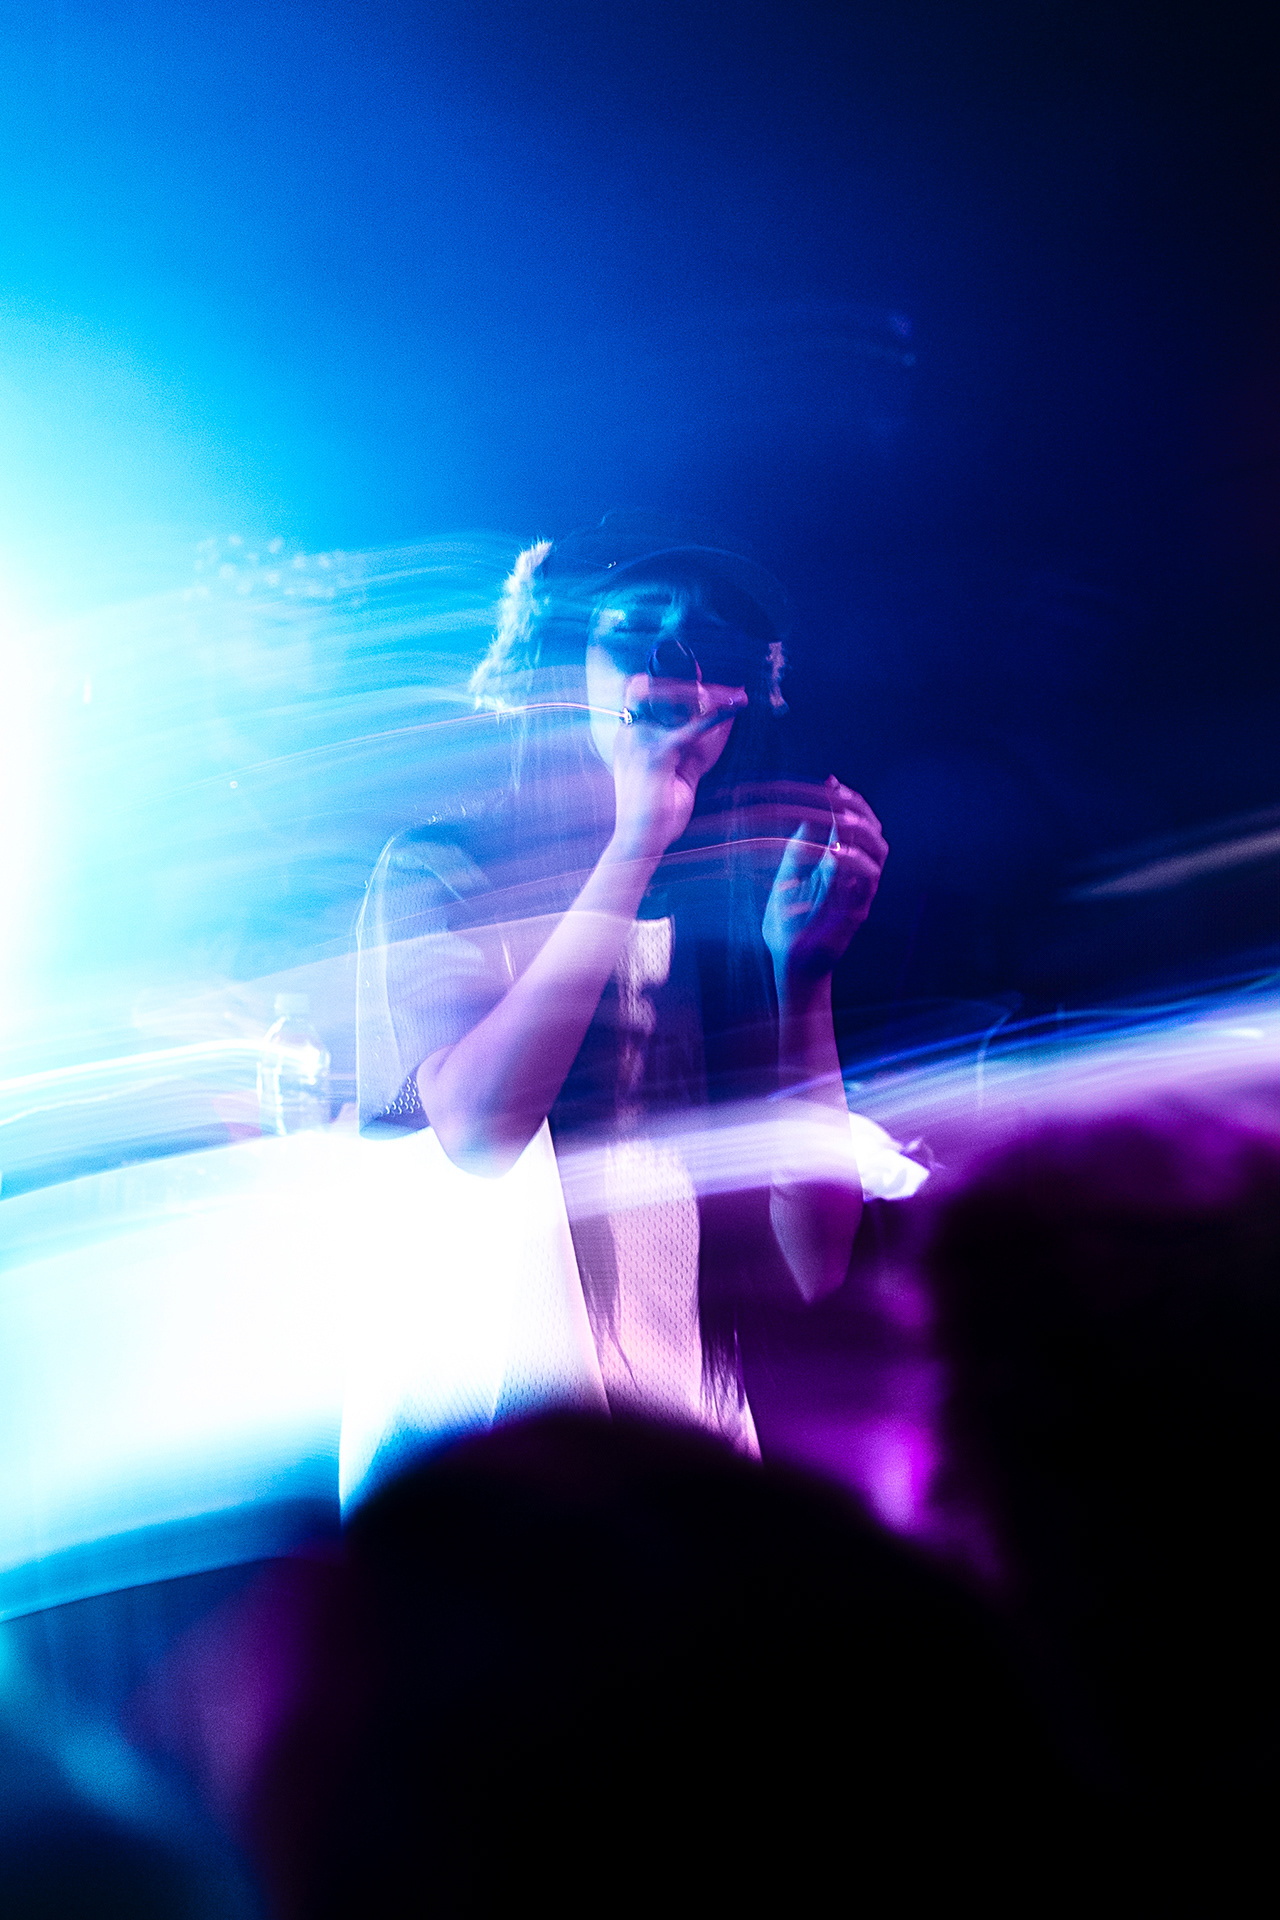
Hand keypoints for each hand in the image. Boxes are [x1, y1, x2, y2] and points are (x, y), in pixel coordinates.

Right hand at [608, 674, 746, 860]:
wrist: (640, 842)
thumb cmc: (659, 811)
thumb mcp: (684, 768)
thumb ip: (699, 742)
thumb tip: (725, 715)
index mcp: (631, 734)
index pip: (646, 690)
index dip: (675, 680)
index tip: (704, 677)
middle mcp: (629, 733)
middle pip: (654, 687)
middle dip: (690, 683)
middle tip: (726, 691)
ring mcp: (638, 742)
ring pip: (671, 701)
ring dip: (705, 696)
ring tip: (733, 698)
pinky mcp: (653, 756)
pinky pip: (687, 731)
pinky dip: (712, 720)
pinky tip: (731, 712)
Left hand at [763, 777, 886, 987]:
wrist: (790, 964)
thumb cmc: (788, 925)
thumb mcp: (788, 880)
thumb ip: (799, 852)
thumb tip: (806, 818)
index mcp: (842, 867)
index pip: (858, 825)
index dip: (849, 802)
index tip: (831, 782)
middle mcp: (856, 877)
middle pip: (875, 834)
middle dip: (859, 810)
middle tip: (839, 796)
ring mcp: (859, 894)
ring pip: (878, 854)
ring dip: (861, 832)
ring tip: (841, 819)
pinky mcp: (856, 912)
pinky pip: (864, 882)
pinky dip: (852, 862)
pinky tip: (834, 851)